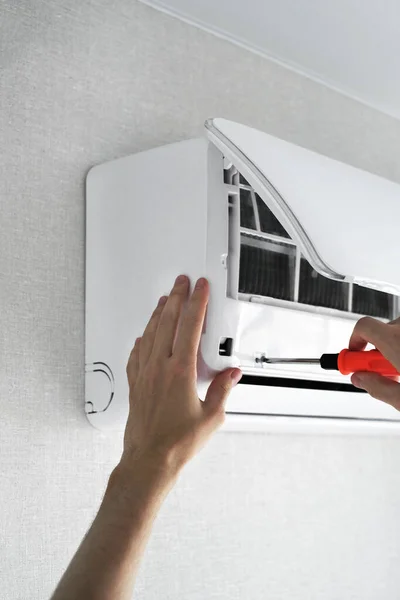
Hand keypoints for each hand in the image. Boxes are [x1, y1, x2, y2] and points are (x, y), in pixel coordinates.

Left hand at [122, 275, 241, 476]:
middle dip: (176, 298)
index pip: (190, 326)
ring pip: (150, 334)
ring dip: (158, 314)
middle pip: (167, 322)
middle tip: (181, 282)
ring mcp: (144, 375)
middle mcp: (159, 368)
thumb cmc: (177, 443)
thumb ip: (223, 390)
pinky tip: (143, 337)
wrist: (149, 460)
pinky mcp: (135, 385)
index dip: (197, 303)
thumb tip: (232, 374)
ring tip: (164, 300)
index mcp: (180, 372)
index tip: (200, 288)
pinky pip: (136, 354)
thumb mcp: (211, 417)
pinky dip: (142, 340)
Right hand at [349, 316, 399, 409]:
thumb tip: (361, 379)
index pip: (364, 327)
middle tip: (386, 370)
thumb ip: (378, 388)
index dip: (354, 341)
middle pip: (384, 329)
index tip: (355, 356)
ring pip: (399, 331)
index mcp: (398, 341)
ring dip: (397, 346)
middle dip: (380, 348)